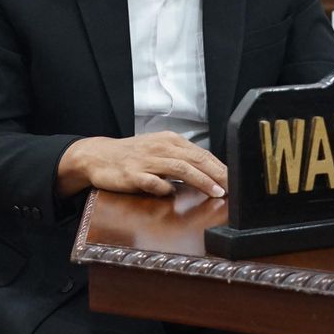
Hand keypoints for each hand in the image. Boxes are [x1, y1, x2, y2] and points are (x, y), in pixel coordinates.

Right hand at [57, 132, 227, 198]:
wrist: (98, 155)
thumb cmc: (133, 156)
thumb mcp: (159, 151)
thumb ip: (182, 160)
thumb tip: (210, 174)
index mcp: (170, 141)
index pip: (202, 154)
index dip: (220, 167)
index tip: (236, 180)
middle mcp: (161, 148)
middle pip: (196, 159)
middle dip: (217, 174)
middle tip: (233, 188)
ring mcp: (146, 161)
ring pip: (180, 168)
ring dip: (201, 180)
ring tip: (216, 192)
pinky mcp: (132, 175)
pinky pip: (152, 181)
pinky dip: (164, 187)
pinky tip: (172, 193)